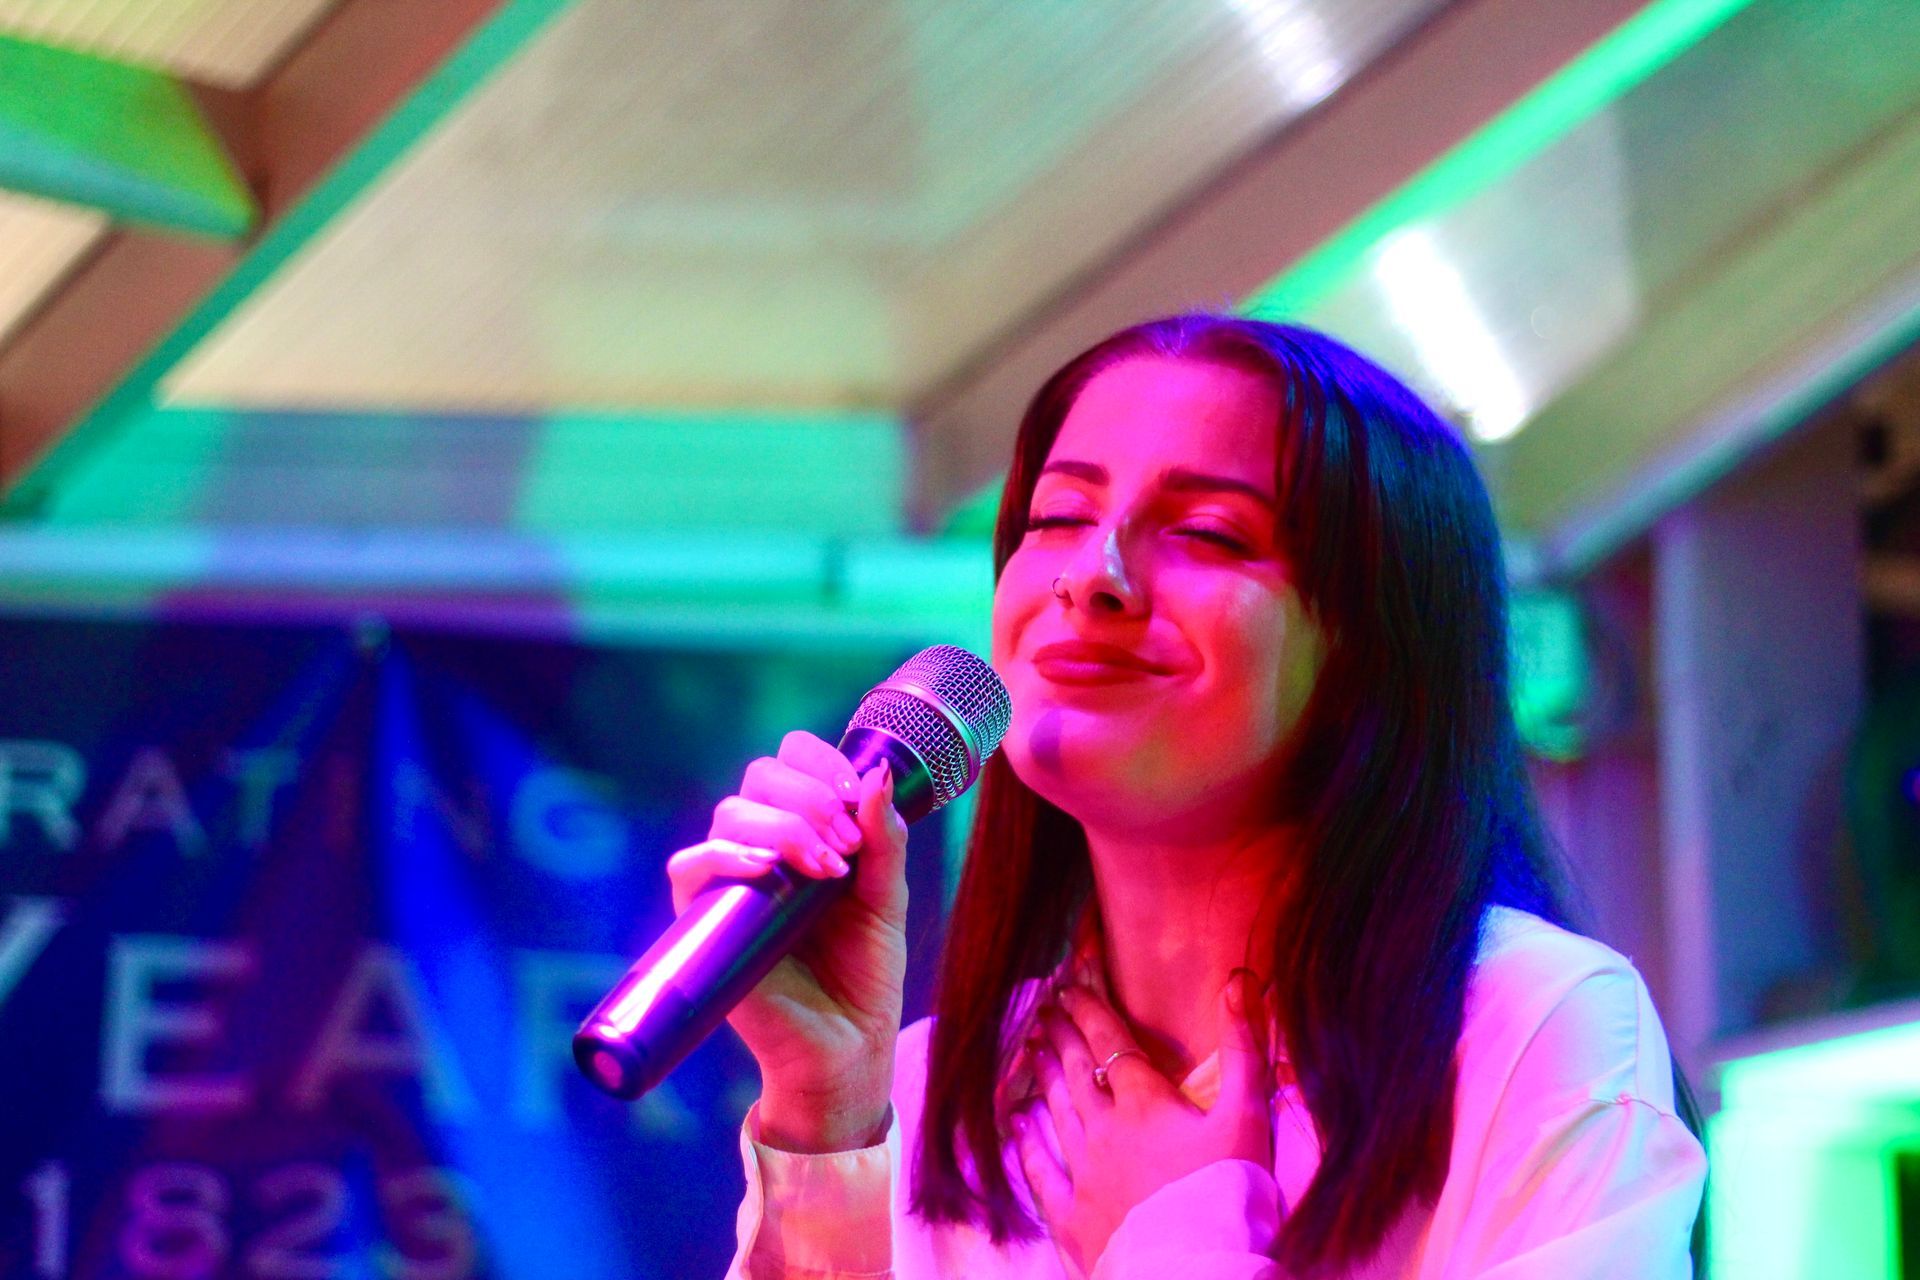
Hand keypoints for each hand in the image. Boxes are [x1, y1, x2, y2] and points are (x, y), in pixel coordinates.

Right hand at [664, 731, 909, 1151]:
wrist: (847, 1048)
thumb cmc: (864, 975)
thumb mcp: (886, 898)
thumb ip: (885, 839)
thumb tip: (879, 773)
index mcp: (804, 834)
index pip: (789, 763)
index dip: (818, 762)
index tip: (855, 791)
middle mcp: (762, 849)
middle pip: (760, 778)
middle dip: (809, 797)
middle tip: (847, 846)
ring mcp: (731, 884)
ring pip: (730, 814)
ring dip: (784, 826)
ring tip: (827, 869)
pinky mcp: (705, 922)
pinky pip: (690, 868)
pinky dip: (725, 855)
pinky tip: (767, 870)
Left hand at [1013, 974, 1273, 1276]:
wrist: (1202, 1269)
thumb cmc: (1231, 1192)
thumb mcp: (1249, 1116)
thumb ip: (1244, 1048)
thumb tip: (1238, 980)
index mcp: (1145, 1102)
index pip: (1110, 1043)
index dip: (1088, 1012)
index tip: (1067, 988)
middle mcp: (1105, 1130)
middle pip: (1076, 1072)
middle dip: (1060, 1037)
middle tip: (1043, 1011)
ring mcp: (1084, 1174)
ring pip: (1056, 1113)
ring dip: (1044, 1077)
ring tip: (1031, 1050)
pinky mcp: (1073, 1218)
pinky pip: (1041, 1174)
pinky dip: (1026, 1146)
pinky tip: (1014, 1126)